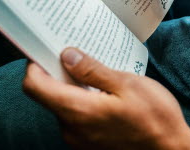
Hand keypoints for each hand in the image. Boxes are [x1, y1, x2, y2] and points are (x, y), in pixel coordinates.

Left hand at [23, 48, 189, 149]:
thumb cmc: (155, 118)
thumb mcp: (127, 84)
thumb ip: (93, 70)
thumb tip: (67, 55)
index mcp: (78, 111)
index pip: (35, 86)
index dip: (35, 65)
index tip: (45, 49)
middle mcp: (72, 129)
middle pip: (48, 95)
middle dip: (59, 73)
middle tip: (77, 54)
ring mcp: (79, 140)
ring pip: (64, 106)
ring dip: (74, 88)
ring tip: (98, 73)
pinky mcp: (88, 144)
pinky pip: (76, 118)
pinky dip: (83, 102)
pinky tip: (104, 93)